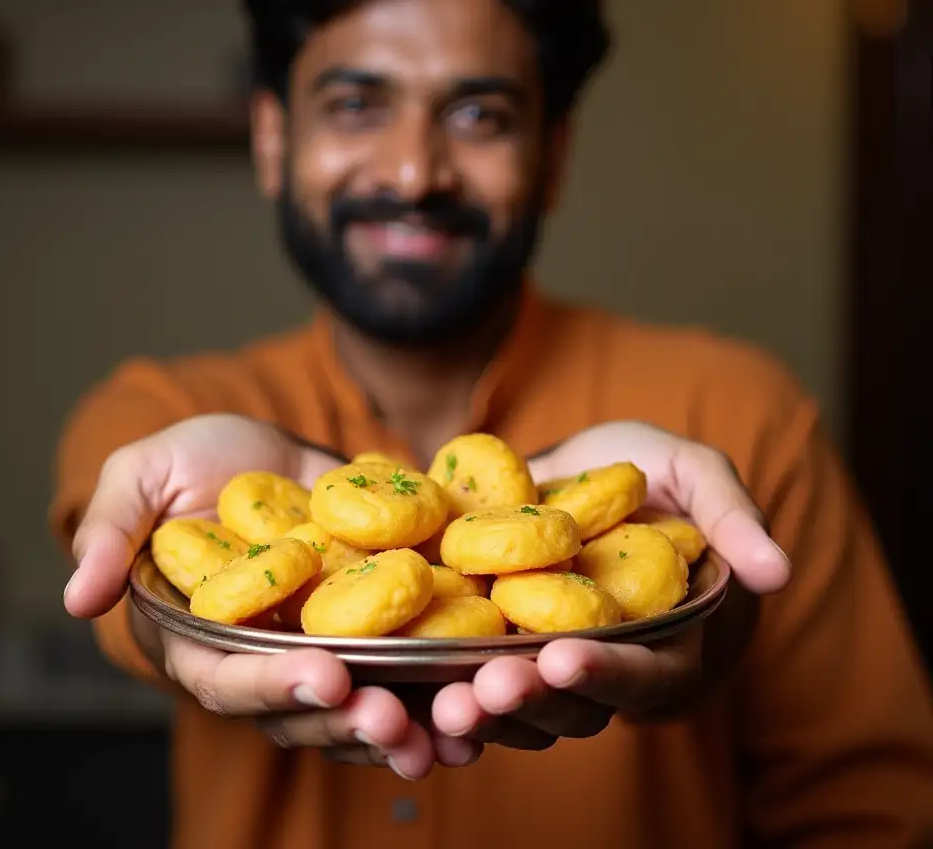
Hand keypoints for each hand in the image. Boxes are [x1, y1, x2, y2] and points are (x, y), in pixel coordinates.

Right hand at [62, 413, 475, 778]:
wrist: (265, 443)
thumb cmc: (191, 459)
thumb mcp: (140, 476)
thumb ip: (109, 531)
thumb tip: (78, 598)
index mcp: (201, 638)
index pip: (229, 678)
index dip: (272, 685)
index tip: (323, 677)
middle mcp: (265, 656)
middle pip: (304, 712)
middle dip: (350, 723)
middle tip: (397, 722)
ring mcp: (324, 644)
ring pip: (362, 704)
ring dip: (406, 724)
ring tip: (453, 734)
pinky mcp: (373, 622)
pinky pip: (406, 664)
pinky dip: (440, 685)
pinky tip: (482, 698)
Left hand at [431, 421, 791, 750]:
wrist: (580, 471)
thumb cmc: (652, 473)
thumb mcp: (695, 473)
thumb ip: (732, 516)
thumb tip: (776, 571)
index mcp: (668, 639)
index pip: (646, 670)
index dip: (610, 671)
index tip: (567, 658)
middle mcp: (608, 665)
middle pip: (573, 702)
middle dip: (529, 701)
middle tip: (483, 694)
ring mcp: (548, 660)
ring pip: (519, 705)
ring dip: (480, 711)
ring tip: (440, 705)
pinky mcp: (497, 643)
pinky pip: (472, 677)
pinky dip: (443, 690)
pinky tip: (407, 691)